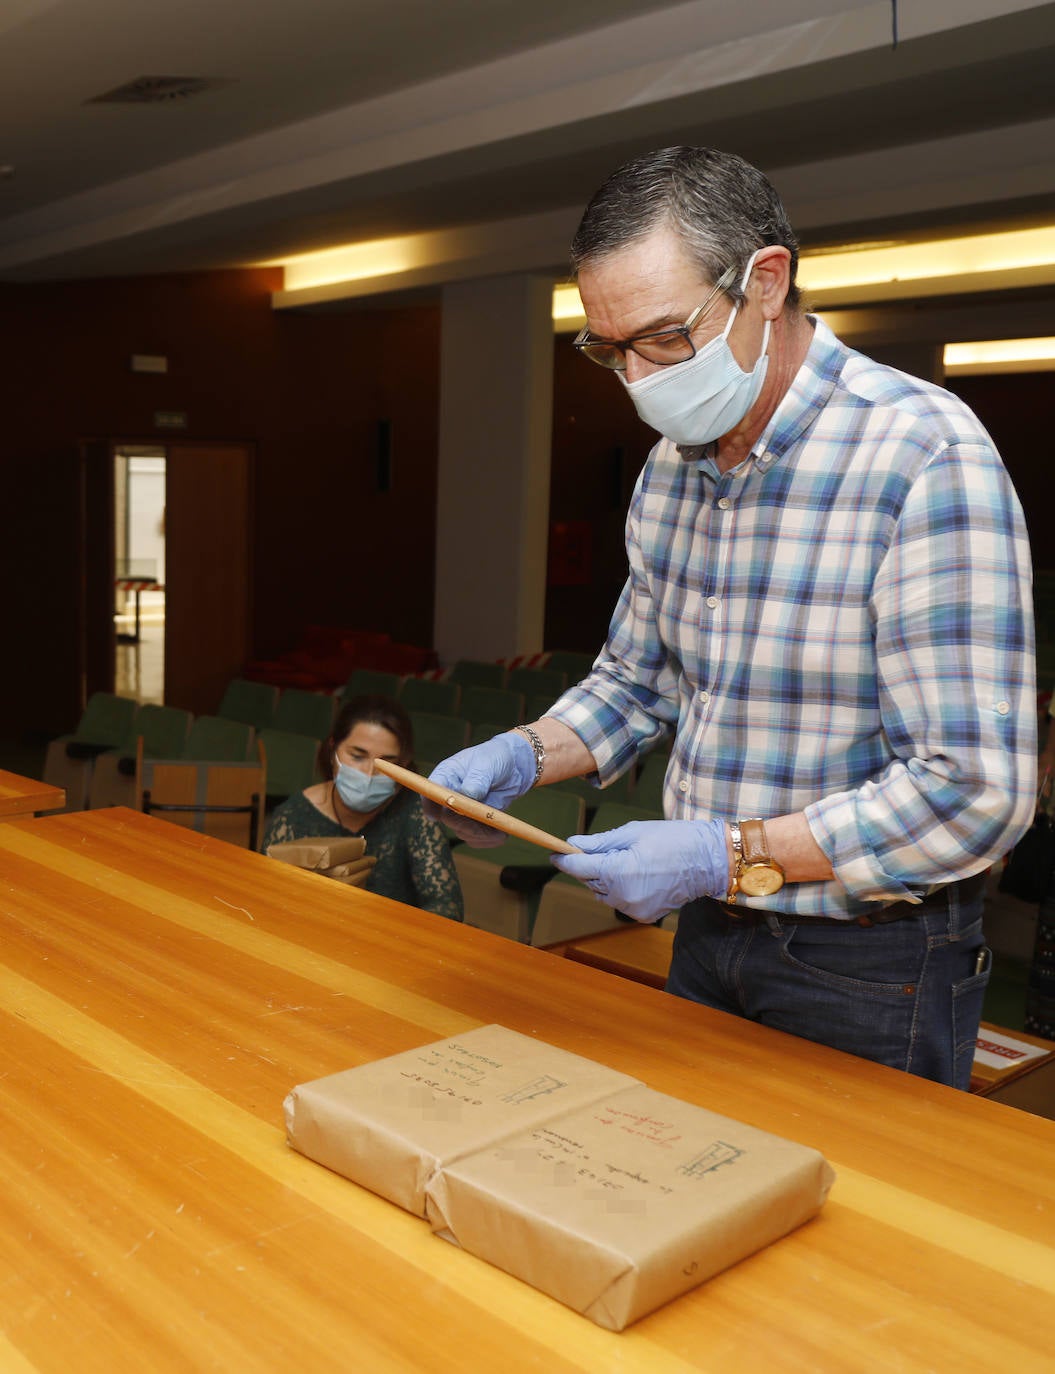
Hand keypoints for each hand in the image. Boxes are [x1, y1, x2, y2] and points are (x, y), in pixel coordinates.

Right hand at [426, 732, 535, 846]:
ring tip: (501, 829)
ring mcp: (461, 811)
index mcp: (445, 776)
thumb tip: (468, 794)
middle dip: (466, 824)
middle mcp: (449, 796)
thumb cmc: (495, 758)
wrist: (514, 767)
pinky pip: (475, 838)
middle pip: (447, 818)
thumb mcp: (486, 764)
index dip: (431, 806)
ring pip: (462, 831)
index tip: (440, 815)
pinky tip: (501, 834)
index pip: (429, 793)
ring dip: (481, 834)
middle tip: (487, 823)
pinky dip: (488, 840)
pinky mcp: (474, 822)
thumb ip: (476, 779)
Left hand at [552, 819, 728, 921]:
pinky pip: (619, 901)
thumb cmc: (671, 840)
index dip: (564, 859)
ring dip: (605, 878)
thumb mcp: (632, 833)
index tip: (554, 852)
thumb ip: (599, 842)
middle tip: (602, 848)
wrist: (706, 861)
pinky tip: (638, 875)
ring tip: (628, 860)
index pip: (579, 867)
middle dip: (590, 865)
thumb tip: (572, 843)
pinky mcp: (642, 916)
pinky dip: (620, 889)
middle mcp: (622, 895)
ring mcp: (632, 909)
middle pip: (589, 880)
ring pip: (603, 892)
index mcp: (618, 872)